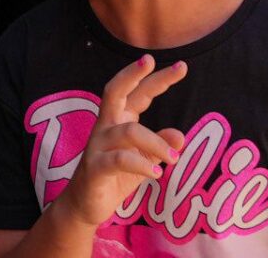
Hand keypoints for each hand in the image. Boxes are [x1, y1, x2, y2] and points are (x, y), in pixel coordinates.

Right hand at [57, 55, 188, 230]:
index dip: (158, 79)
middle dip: (134, 75)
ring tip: (175, 158)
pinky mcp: (95, 167)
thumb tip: (181, 136)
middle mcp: (105, 126)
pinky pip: (120, 159)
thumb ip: (160, 145)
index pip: (138, 93)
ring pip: (129, 131)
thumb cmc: (116, 177)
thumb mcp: (144, 159)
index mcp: (118, 120)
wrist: (85, 205)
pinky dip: (141, 164)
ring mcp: (97, 145)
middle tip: (152, 61)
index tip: (181, 66)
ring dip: (157, 143)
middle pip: (115, 91)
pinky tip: (156, 173)